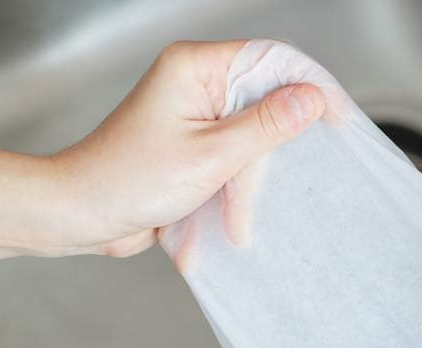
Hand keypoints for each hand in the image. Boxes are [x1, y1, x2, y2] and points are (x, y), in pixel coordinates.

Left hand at [0, 40, 325, 263]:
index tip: (339, 119)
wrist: (83, 214)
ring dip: (254, 177)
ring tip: (239, 213)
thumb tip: (310, 98)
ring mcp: (195, 114)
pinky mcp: (194, 144)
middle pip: (265, 98)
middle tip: (294, 177)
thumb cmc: (129, 181)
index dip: (310, 86)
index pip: (270, 59)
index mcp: (195, 67)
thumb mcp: (211, 156)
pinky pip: (237, 155)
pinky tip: (238, 209)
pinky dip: (242, 184)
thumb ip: (266, 126)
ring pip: (253, 133)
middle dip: (276, 146)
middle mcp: (195, 82)